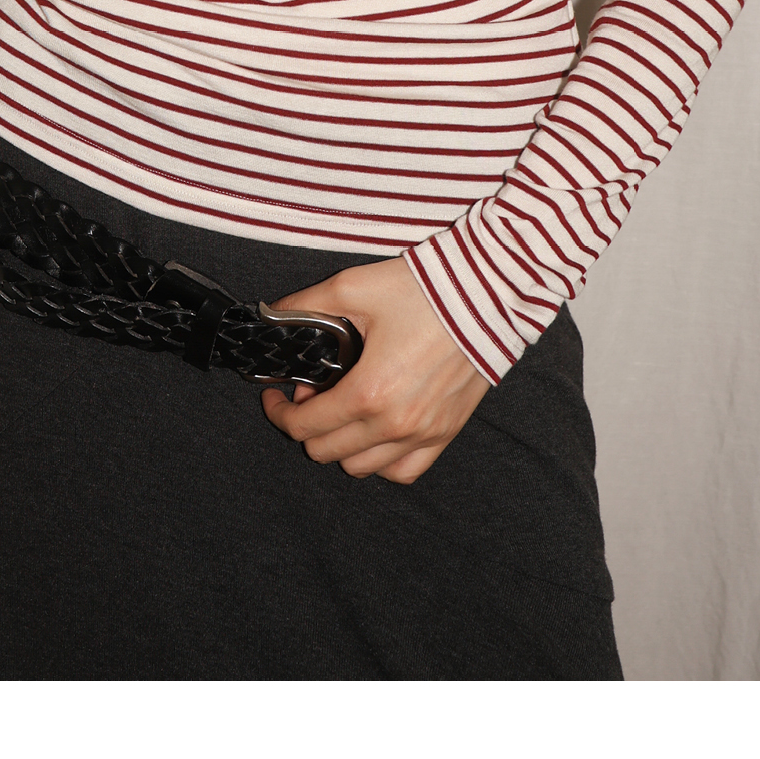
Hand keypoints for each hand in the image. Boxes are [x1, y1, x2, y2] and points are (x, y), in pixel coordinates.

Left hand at [261, 255, 491, 482]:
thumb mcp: (353, 287)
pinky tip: (375, 433)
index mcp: (367, 392)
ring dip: (341, 445)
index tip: (277, 396)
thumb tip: (273, 313)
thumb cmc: (422, 290)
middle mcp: (394, 424)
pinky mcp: (445, 433)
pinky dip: (382, 461)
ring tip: (342, 411)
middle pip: (327, 453)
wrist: (486, 294)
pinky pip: (404, 471)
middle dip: (307, 426)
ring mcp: (423, 434)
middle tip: (311, 394)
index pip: (305, 428)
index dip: (280, 413)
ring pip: (362, 468)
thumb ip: (306, 304)